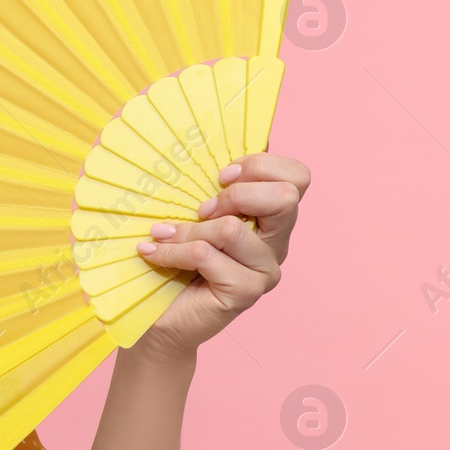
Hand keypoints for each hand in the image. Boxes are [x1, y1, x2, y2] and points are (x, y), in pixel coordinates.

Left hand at [129, 152, 311, 358]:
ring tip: (162, 237)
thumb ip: (208, 184)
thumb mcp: (191, 212)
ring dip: (187, 231)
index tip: (220, 175)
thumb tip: (215, 133)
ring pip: (231, 229)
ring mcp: (266, 270)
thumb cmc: (174, 257)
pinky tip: (153, 255)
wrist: (158, 316)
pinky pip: (206, 256)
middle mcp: (277, 243)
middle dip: (235, 194)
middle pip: (286, 197)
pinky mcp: (246, 292)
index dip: (261, 165)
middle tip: (200, 209)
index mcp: (270, 217)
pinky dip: (172, 252)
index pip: (297, 177)